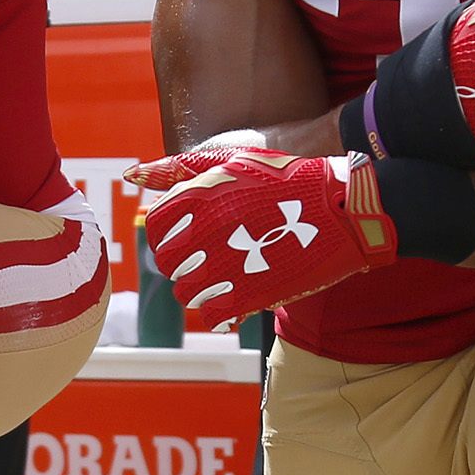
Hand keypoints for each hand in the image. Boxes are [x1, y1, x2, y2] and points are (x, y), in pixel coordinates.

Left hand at [131, 145, 396, 317]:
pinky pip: (212, 314)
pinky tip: (230, 302)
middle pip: (168, 262)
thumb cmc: (287, 179)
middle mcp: (210, 229)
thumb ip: (178, 168)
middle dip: (180, 264)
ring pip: (187, 291)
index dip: (164, 236)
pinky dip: (216, 312)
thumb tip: (130, 173)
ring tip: (220, 280)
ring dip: (197, 289)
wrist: (344, 208)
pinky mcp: (253, 293)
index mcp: (202, 195)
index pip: (155, 226)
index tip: (181, 238)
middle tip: (201, 261)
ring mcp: (231, 263)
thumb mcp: (233, 160)